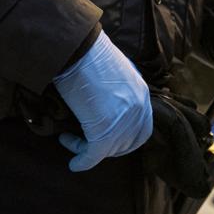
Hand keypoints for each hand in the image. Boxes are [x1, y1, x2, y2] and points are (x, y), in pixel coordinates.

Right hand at [53, 31, 152, 170]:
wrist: (77, 50)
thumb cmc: (89, 54)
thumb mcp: (113, 71)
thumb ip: (116, 89)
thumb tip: (103, 100)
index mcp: (142, 94)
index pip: (142, 127)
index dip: (127, 138)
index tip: (110, 139)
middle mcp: (137, 111)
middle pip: (127, 142)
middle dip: (108, 148)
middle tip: (88, 143)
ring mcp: (123, 123)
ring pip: (108, 150)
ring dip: (88, 150)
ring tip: (70, 139)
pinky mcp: (104, 133)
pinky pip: (93, 156)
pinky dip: (82, 162)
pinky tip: (73, 163)